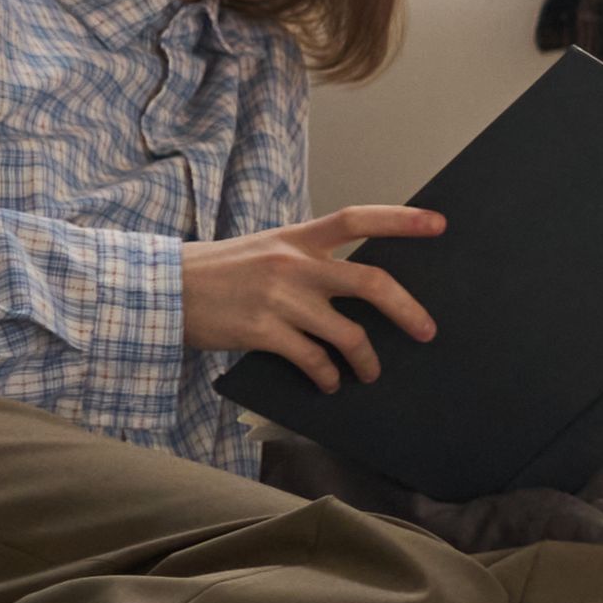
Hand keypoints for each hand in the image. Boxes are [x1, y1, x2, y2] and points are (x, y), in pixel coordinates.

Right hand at [183, 206, 447, 384]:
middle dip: (407, 310)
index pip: (358, 219)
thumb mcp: (265, 250)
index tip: (440, 224)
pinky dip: (328, 377)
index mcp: (297, 237)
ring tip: (370, 373)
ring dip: (367, 361)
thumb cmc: (218, 272)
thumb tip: (354, 290)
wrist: (162, 290)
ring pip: (347, 333)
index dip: (402, 220)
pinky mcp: (263, 331)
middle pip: (370, 282)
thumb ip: (307, 261)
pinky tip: (330, 383)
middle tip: (428, 332)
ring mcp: (280, 298)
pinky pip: (314, 360)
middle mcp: (294, 263)